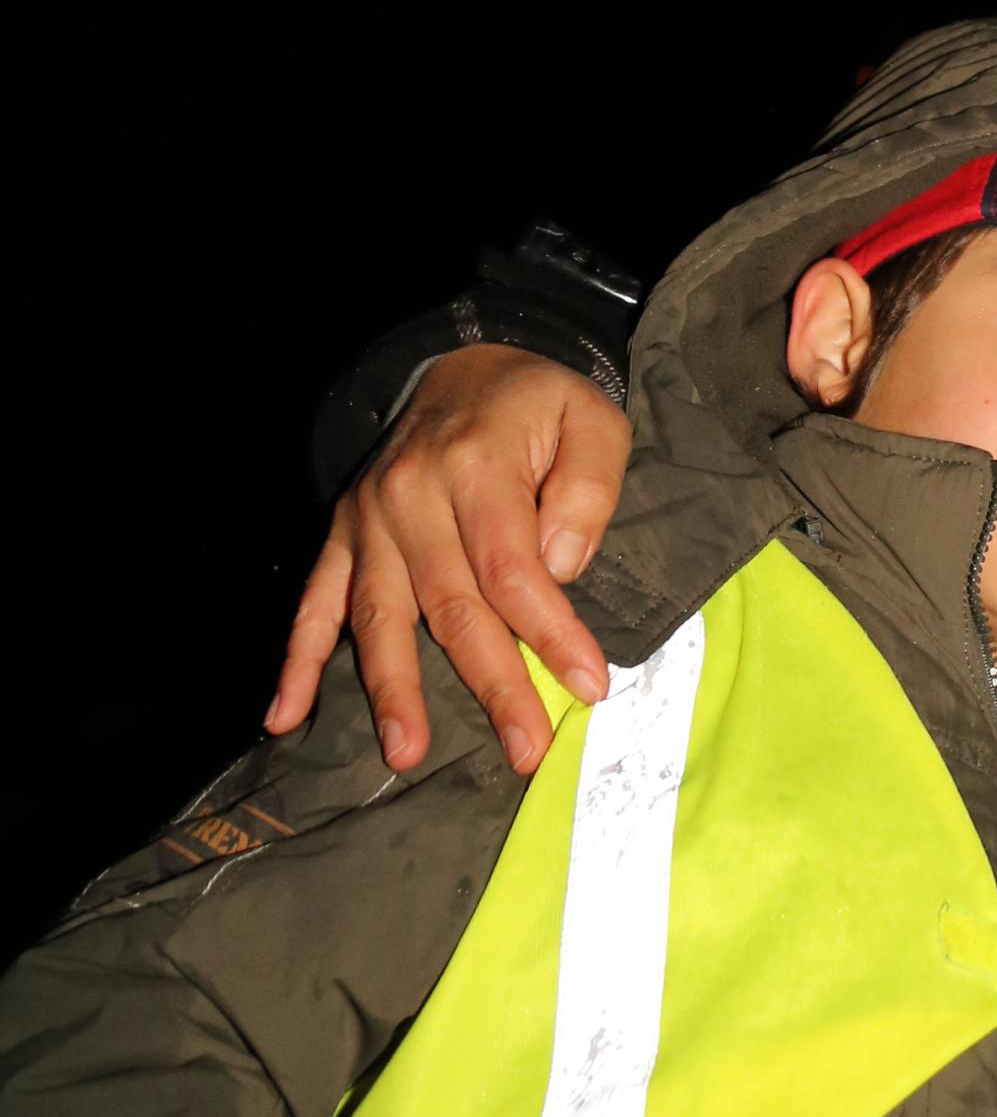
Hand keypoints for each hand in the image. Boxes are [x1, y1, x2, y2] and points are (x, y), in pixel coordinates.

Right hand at [265, 349, 630, 778]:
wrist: (465, 364)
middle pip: (452, 604)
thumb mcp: (591, 418)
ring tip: (406, 752)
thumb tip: (560, 566)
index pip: (513, 568)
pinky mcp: (341, 534)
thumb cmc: (539, 406)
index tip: (588, 686)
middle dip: (492, 683)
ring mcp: (368, 518)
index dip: (549, 633)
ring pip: (380, 616)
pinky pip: (314, 602)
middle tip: (524, 750)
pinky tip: (285, 715)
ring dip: (392, 689)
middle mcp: (411, 494)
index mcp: (476, 465)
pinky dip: (297, 661)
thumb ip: (587, 488)